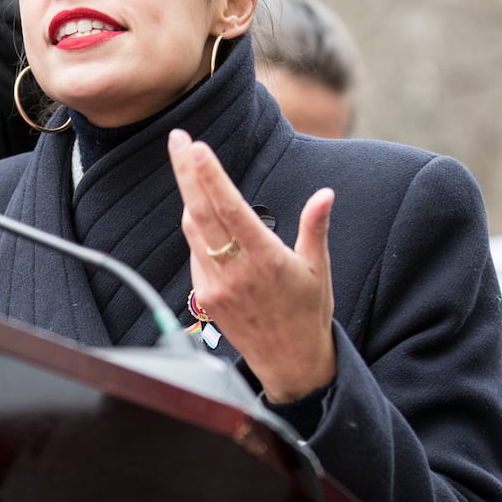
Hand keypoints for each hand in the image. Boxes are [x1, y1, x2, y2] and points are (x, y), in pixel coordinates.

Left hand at [167, 129, 335, 402]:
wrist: (291, 364)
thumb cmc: (308, 311)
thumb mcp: (318, 267)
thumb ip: (315, 227)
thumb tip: (325, 195)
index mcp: (266, 259)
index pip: (230, 209)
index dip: (210, 177)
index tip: (195, 148)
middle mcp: (235, 272)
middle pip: (200, 212)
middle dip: (185, 171)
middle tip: (176, 138)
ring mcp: (215, 286)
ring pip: (193, 231)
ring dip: (192, 199)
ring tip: (194, 171)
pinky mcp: (204, 298)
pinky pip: (195, 254)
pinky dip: (200, 234)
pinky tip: (213, 227)